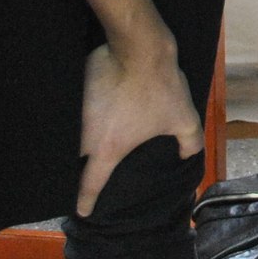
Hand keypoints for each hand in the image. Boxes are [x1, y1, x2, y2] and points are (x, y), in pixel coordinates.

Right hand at [77, 34, 201, 216]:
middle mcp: (84, 136)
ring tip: (85, 138)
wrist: (140, 47)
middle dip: (74, 169)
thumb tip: (186, 157)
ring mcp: (74, 111)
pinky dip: (75, 113)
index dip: (86, 200)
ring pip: (68, 135)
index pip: (90, 183)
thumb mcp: (183, 118)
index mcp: (108, 149)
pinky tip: (86, 108)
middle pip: (72, 160)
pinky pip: (69, 108)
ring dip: (73, 140)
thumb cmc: (161, 88)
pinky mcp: (71, 89)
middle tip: (81, 170)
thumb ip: (189, 143)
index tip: (82, 211)